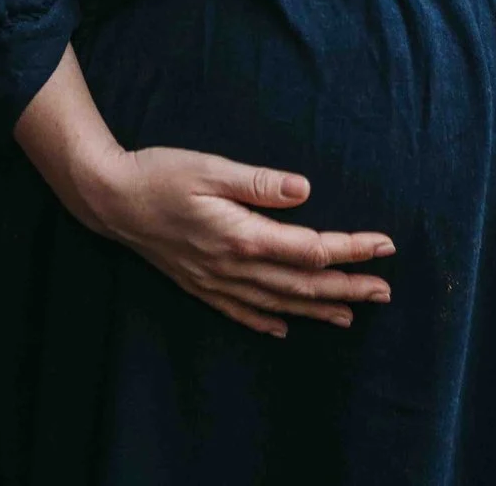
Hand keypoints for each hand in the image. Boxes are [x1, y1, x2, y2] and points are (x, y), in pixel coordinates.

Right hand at [74, 147, 396, 337]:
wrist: (109, 200)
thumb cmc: (160, 174)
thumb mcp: (211, 168)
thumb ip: (260, 183)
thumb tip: (305, 190)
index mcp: (243, 236)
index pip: (311, 249)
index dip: (351, 249)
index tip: (384, 246)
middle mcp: (233, 266)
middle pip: (302, 284)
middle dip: (347, 287)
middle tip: (385, 290)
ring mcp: (215, 281)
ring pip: (277, 302)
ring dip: (317, 309)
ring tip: (351, 314)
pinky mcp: (198, 284)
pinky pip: (240, 310)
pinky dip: (267, 320)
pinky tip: (285, 327)